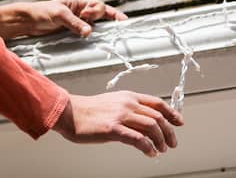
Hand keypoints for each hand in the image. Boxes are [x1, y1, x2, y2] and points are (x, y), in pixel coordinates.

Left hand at [0, 0, 127, 39]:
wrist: (28, 22)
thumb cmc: (42, 12)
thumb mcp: (59, 14)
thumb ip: (74, 22)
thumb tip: (89, 32)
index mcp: (78, 3)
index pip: (98, 5)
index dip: (108, 12)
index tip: (121, 20)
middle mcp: (80, 12)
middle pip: (100, 15)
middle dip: (102, 18)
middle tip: (92, 25)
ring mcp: (77, 24)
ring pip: (95, 25)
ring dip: (101, 29)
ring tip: (108, 35)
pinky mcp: (73, 33)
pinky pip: (86, 34)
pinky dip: (92, 37)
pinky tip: (96, 41)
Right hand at [53, 91, 183, 157]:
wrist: (71, 112)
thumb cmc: (90, 109)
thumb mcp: (113, 103)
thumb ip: (129, 110)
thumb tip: (145, 122)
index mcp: (128, 96)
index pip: (157, 103)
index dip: (171, 113)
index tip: (179, 122)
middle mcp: (127, 103)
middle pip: (157, 117)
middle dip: (169, 132)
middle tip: (171, 143)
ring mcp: (120, 115)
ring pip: (151, 127)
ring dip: (160, 140)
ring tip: (161, 149)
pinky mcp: (113, 128)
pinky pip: (138, 139)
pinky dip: (147, 147)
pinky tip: (149, 152)